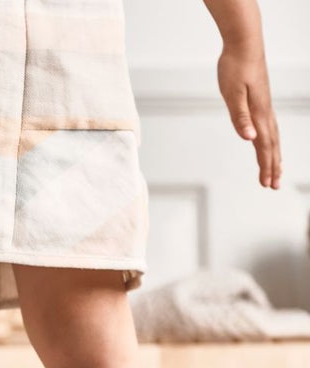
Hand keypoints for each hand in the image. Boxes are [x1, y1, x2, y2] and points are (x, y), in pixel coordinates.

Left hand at [217, 45, 281, 188]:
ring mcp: (264, 106)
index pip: (264, 146)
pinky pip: (269, 127)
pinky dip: (271, 140)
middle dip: (272, 167)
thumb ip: (241, 118)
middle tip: (273, 186)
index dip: (266, 166)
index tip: (267, 184)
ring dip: (273, 156)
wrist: (244, 42)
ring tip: (274, 171)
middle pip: (271, 145)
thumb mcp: (233, 94)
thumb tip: (249, 139)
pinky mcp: (261, 101)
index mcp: (258, 113)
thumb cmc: (235, 66)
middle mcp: (264, 112)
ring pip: (272, 137)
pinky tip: (268, 143)